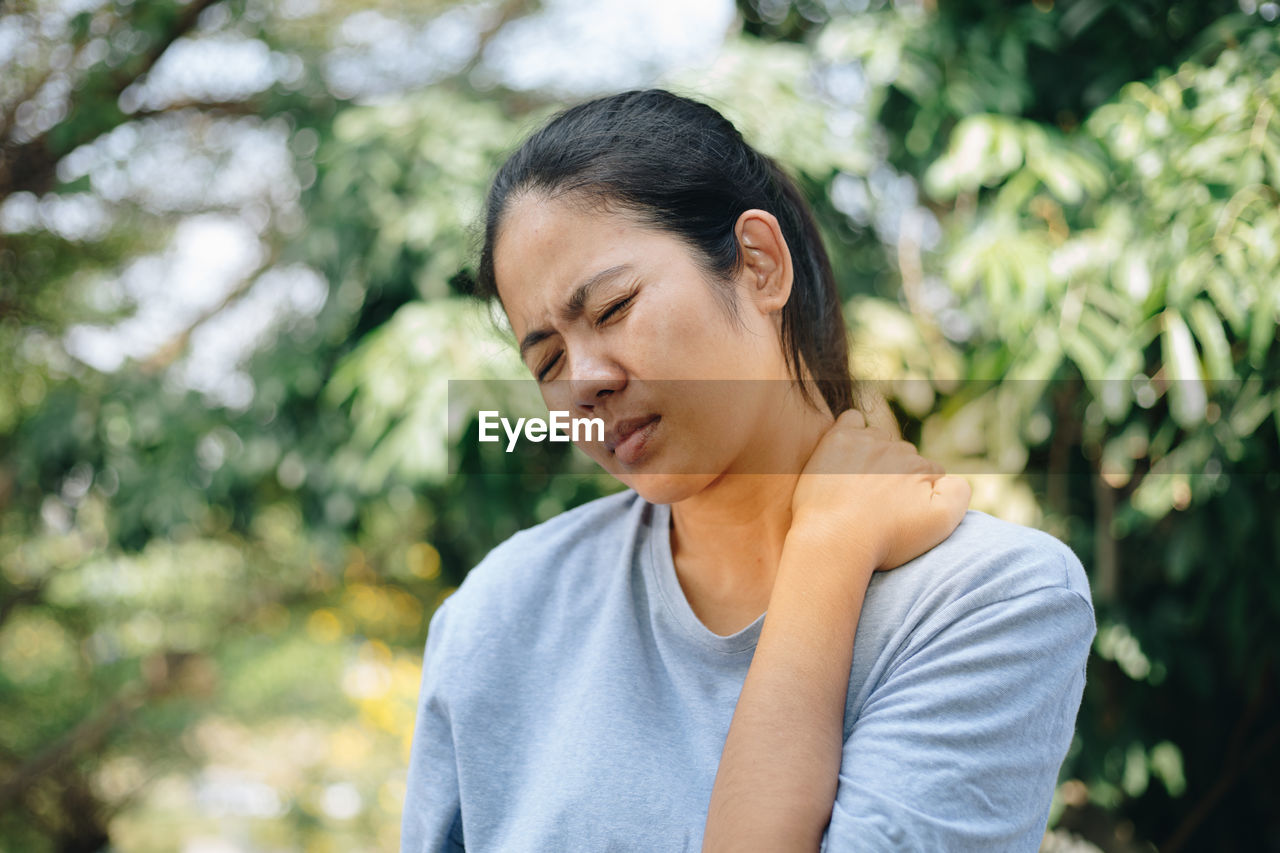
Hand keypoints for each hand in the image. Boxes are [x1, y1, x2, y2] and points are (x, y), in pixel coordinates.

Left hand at [789, 408, 970, 572]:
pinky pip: (852, 420)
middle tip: (879, 504)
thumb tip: (950, 476)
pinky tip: (845, 455)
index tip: (901, 513)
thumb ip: (959, 493)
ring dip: (875, 456)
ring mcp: (867, 442)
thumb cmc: (885, 538)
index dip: (918, 494)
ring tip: (860, 485)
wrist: (835, 538)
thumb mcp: (939, 524)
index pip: (929, 472)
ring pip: (879, 440)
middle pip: (904, 456)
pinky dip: (852, 431)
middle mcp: (898, 449)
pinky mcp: (839, 439)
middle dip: (897, 475)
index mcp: (923, 467)